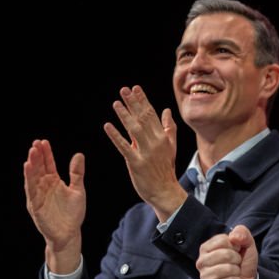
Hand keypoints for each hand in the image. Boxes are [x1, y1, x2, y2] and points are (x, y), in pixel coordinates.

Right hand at [23, 139, 84, 273]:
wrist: (69, 233)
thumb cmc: (73, 213)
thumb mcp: (78, 190)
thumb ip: (77, 173)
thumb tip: (79, 154)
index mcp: (54, 182)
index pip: (48, 164)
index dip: (46, 153)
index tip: (43, 141)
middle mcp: (44, 187)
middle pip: (39, 168)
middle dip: (37, 156)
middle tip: (35, 143)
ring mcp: (38, 195)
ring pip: (33, 178)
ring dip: (31, 165)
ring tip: (31, 153)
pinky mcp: (35, 205)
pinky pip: (31, 190)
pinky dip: (29, 179)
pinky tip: (28, 168)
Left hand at [103, 85, 185, 220]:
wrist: (165, 190)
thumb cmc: (166, 169)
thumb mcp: (171, 146)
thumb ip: (168, 128)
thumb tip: (166, 110)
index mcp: (163, 137)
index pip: (152, 114)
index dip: (143, 100)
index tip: (135, 88)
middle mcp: (155, 142)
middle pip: (143, 118)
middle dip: (133, 103)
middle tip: (124, 90)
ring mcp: (146, 152)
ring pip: (134, 130)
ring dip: (124, 115)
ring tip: (116, 103)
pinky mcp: (136, 163)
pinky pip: (124, 147)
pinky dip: (115, 136)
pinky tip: (107, 126)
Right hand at [197, 224, 257, 278]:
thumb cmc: (243, 263)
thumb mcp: (246, 244)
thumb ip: (242, 233)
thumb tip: (234, 237)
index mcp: (206, 248)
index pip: (223, 240)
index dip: (235, 246)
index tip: (235, 252)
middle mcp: (201, 261)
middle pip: (225, 254)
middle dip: (237, 259)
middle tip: (236, 264)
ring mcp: (203, 276)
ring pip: (227, 269)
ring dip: (237, 272)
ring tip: (234, 274)